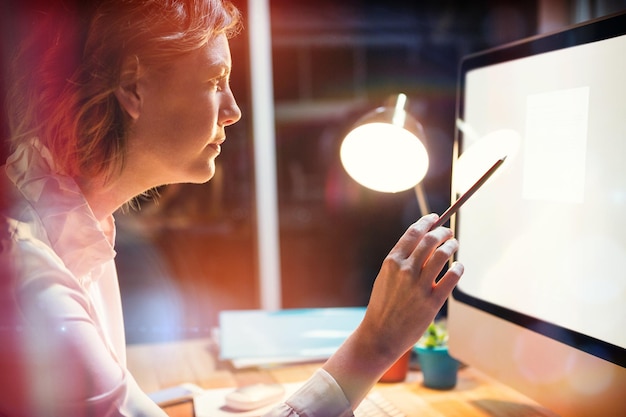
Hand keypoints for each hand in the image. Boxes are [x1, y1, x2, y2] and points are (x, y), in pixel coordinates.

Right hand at [361, 213, 462, 357]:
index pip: (413, 233)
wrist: (380, 335)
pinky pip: (451, 278)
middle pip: (430, 240)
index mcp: (392, 262)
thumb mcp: (385, 278)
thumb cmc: (383, 306)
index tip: (435, 218)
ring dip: (451, 246)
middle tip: (448, 232)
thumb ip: (400, 261)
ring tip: (454, 245)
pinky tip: (458, 267)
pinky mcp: (432, 302)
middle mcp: (405, 271)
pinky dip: (458, 268)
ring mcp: (419, 286)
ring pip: (442, 255)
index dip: (426, 222)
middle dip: (443, 232)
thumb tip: (421, 242)